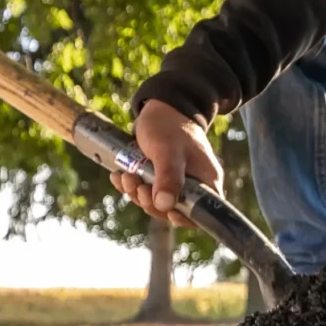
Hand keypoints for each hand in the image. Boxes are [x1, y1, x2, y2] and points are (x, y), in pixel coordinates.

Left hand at [116, 98, 221, 226]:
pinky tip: (120, 175)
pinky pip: (145, 190)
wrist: (160, 108)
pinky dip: (130, 185)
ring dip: (136, 192)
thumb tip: (165, 205)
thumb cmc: (169, 125)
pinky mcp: (160, 177)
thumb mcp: (167, 150)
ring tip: (125, 175)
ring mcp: (176, 181)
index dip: (180, 217)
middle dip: (149, 200)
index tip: (161, 207)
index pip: (199, 213)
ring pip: (155, 201)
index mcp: (205, 181)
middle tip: (137, 185)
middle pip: (172, 210)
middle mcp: (193, 184)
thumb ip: (168, 177)